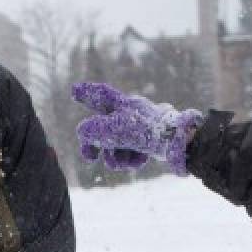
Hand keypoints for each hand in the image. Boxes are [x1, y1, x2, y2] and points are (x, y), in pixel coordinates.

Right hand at [72, 82, 203, 174]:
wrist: (176, 141)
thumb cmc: (144, 130)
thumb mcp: (111, 129)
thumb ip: (90, 131)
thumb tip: (83, 135)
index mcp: (121, 104)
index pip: (100, 95)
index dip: (87, 93)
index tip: (75, 90)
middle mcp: (129, 114)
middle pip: (104, 129)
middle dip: (98, 146)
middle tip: (90, 157)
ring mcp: (139, 129)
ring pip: (117, 146)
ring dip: (118, 158)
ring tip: (125, 162)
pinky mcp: (148, 143)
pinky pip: (132, 153)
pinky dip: (133, 159)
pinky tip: (141, 160)